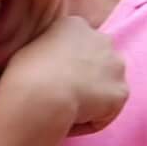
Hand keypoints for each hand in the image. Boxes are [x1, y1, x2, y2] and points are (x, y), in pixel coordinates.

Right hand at [0, 15, 126, 135]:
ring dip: (93, 94)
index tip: (53, 74)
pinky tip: (73, 120)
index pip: (78, 41)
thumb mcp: (29, 47)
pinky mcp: (121, 92)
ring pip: (107, 83)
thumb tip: (49, 60)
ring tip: (68, 109)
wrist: (41, 95)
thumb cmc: (24, 71)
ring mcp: (116, 66)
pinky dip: (93, 118)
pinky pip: (107, 109)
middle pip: (99, 58)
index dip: (67, 59)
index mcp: (75, 24)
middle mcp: (102, 40)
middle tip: (64, 91)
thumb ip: (48, 48)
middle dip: (88, 73)